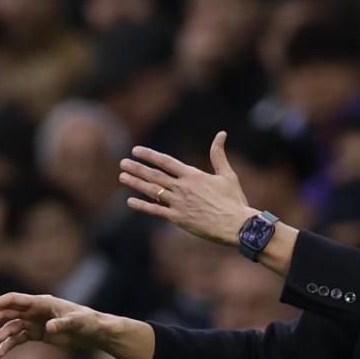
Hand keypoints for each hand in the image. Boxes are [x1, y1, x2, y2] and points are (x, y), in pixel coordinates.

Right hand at [0, 293, 105, 357]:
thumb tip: (49, 328)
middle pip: (6, 313)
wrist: (94, 332)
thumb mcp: (77, 322)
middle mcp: (34, 311)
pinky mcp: (37, 334)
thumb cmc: (88, 322)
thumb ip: (63, 324)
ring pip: (9, 328)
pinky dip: (8, 346)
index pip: (13, 300)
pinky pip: (17, 339)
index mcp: (41, 302)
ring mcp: (34, 322)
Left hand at [120, 131, 252, 247]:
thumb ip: (219, 154)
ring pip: (152, 191)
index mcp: (193, 176)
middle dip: (137, 168)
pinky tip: (130, 201)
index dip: (149, 155)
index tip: (136, 151)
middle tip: (123, 163)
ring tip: (122, 177)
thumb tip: (221, 133)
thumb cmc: (234, 200)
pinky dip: (142, 206)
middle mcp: (183, 188)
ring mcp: (179, 203)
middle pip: (154, 175)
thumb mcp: (228, 174)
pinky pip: (156, 211)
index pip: (166, 162)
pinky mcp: (178, 218)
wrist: (236, 225)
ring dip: (136, 183)